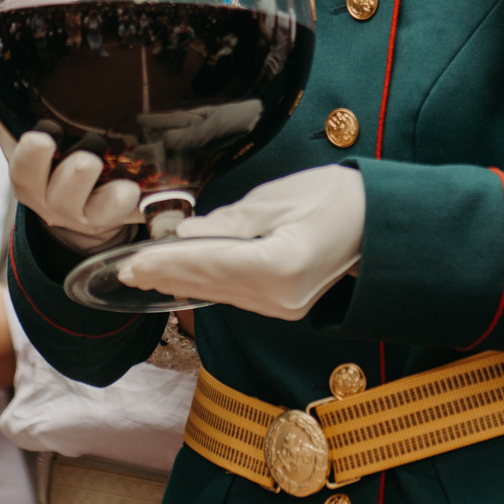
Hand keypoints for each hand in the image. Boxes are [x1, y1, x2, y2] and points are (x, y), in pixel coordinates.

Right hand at [0, 50, 141, 251]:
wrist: (83, 210)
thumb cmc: (47, 162)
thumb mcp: (17, 128)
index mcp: (28, 173)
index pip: (23, 167)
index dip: (31, 157)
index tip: (40, 138)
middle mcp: (53, 198)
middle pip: (55, 193)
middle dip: (68, 178)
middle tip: (85, 160)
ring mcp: (85, 211)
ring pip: (91, 208)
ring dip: (103, 194)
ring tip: (119, 179)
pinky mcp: (116, 216)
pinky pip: (123, 216)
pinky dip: (129, 205)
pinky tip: (137, 189)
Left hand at [116, 165, 363, 320]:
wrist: (378, 221)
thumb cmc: (337, 197)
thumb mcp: (278, 198)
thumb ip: (229, 221)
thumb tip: (186, 234)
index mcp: (281, 265)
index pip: (210, 263)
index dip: (168, 262)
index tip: (134, 261)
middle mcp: (280, 296)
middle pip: (210, 284)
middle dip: (166, 276)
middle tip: (125, 272)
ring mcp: (283, 306)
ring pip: (219, 294)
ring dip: (181, 282)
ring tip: (144, 276)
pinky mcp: (284, 305)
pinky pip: (235, 295)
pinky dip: (206, 286)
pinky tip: (183, 281)